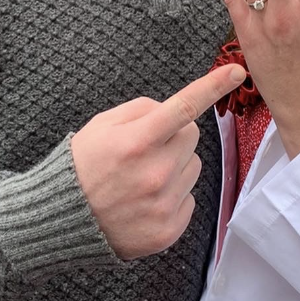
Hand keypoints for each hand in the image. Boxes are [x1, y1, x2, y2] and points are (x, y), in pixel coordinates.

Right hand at [71, 63, 245, 259]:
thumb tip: (173, 110)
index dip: (213, 86)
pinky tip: (144, 202)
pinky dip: (172, 197)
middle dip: (174, 136)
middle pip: (192, 136)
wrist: (62, 223)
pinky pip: (189, 199)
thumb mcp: (101, 125)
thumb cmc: (82, 167)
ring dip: (174, 167)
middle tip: (145, 150)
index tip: (237, 71)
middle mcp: (154, 173)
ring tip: (141, 179)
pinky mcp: (168, 230)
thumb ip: (141, 110)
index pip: (184, 107)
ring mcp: (163, 204)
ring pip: (193, 167)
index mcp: (137, 141)